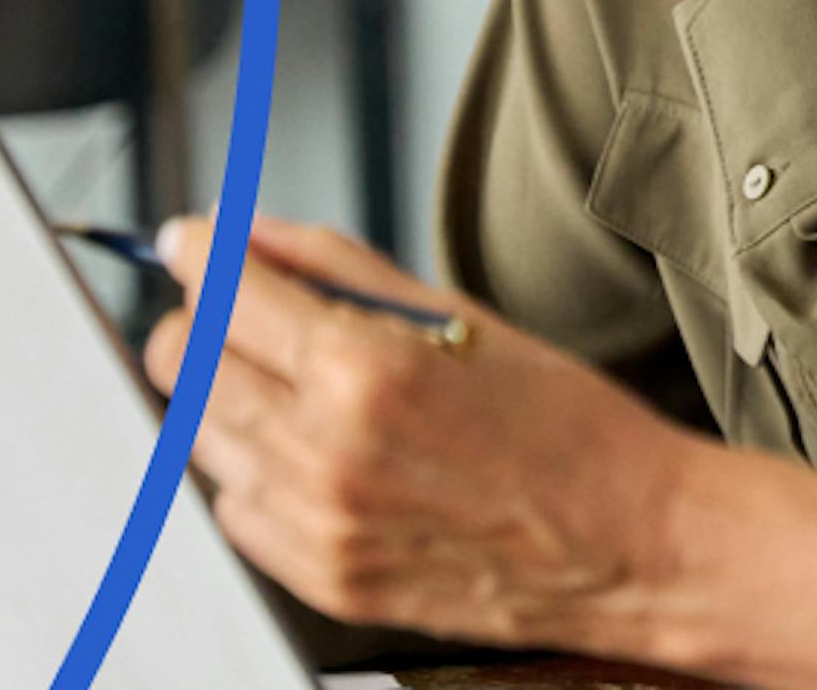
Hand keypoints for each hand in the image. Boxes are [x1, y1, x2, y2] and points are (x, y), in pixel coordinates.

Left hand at [141, 215, 816, 686]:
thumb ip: (340, 268)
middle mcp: (324, 452)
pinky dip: (254, 470)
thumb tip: (251, 236)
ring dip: (225, 394)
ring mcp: (315, 525)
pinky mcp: (320, 580)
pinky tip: (316, 451)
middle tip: (245, 308)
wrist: (630, 545)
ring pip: (198, 436)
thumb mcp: (462, 315)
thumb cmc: (568, 429)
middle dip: (203, 320)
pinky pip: (236, 508)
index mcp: (365, 371)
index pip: (225, 292)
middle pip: (187, 364)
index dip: (199, 254)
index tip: (192, 242)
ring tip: (296, 383)